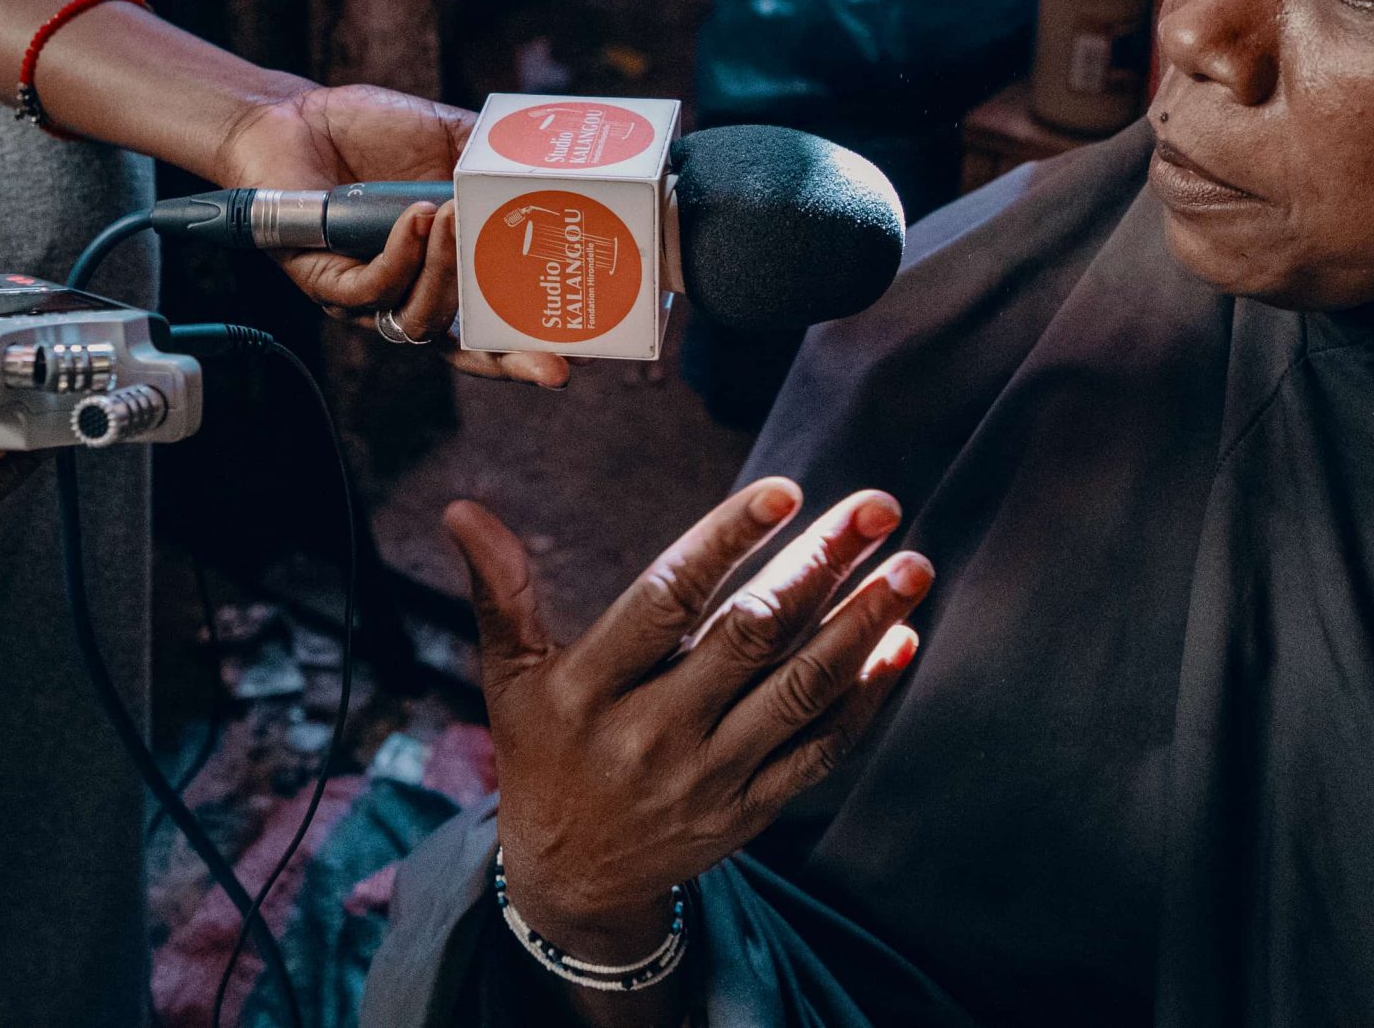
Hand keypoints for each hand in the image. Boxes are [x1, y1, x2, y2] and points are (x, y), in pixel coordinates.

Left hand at [215, 84, 567, 387]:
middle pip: (467, 352)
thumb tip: (559, 156)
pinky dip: (400, 256)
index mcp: (445, 272)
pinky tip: (417, 218)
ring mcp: (368, 297)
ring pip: (421, 318)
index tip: (588, 352)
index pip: (496, 327)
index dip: (537, 344)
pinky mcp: (325, 283)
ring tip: (458, 217)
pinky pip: (371, 289)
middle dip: (513, 361)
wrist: (293, 118)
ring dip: (448, 271)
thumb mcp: (448, 138)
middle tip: (557, 363)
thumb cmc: (369, 136)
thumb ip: (496, 157)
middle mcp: (409, 296)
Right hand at [447, 481, 929, 966]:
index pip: (666, 600)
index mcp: (589, 689)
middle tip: (878, 505)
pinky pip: (819, 751)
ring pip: (799, 691)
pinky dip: (864, 698)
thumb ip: (500, 591)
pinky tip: (900, 641)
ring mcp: (708, 777)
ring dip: (862, 625)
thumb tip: (461, 509)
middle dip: (820, 566)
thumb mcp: (511, 677)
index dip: (725, 542)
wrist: (572, 880)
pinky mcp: (750, 812)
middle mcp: (652, 733)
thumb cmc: (542, 751)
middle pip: (749, 637)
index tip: (784, 491)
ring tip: (911, 565)